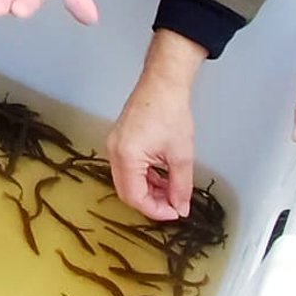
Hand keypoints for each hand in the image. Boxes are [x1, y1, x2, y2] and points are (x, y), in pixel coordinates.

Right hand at [107, 34, 203, 219]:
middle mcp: (114, 152)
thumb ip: (180, 186)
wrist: (163, 83)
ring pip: (127, 181)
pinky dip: (143, 176)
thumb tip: (180, 208)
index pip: (135, 197)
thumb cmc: (170, 112)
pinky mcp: (119, 140)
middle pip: (127, 191)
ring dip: (147, 190)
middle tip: (173, 205)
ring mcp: (114, 145)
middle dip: (150, 202)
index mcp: (127, 157)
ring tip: (170, 191)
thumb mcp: (181, 154)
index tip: (174, 212)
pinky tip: (161, 176)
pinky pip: (127, 168)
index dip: (155, 210)